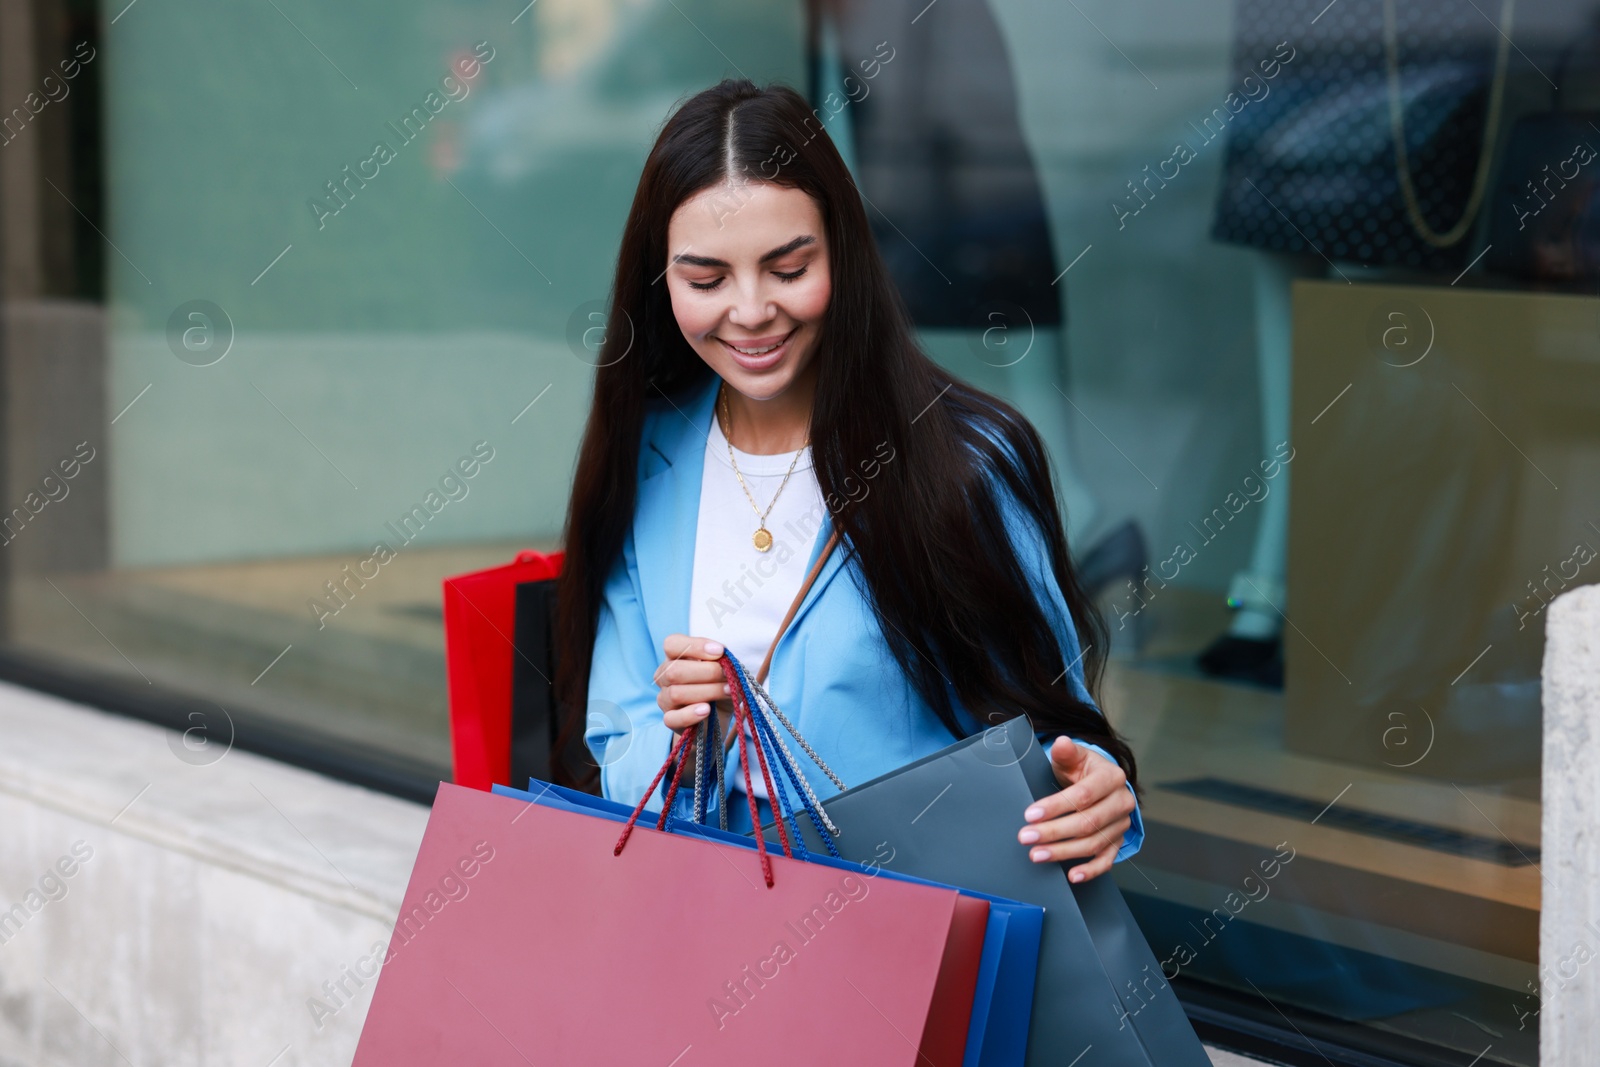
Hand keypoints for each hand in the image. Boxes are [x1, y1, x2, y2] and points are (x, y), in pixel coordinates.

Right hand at [654, 634, 730, 739]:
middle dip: (706, 672)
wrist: (717, 716)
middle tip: (728, 674)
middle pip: (674, 670)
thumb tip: (721, 655)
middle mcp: (664, 676)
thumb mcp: (723, 669)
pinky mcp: (670, 720)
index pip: (672, 644)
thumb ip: (719, 660)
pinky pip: (673, 718)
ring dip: (707, 691)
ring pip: (676, 693)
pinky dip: (690, 714)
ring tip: (728, 691)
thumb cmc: (718, 685)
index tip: (720, 651)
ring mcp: (665, 699)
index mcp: (674, 657)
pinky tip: (707, 710)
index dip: (696, 646)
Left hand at [1017, 736, 1134, 882]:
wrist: (1098, 783)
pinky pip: (1107, 860)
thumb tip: (1061, 743)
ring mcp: (1121, 824)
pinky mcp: (1117, 841)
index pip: (1083, 795)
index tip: (1030, 815)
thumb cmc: (1081, 769)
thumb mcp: (1073, 757)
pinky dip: (1090, 870)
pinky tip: (1071, 876)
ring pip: (1094, 843)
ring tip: (1037, 855)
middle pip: (1088, 822)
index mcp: (1112, 777)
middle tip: (1026, 837)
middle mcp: (1122, 801)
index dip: (1056, 806)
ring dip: (1064, 852)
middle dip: (1054, 832)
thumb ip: (1066, 752)